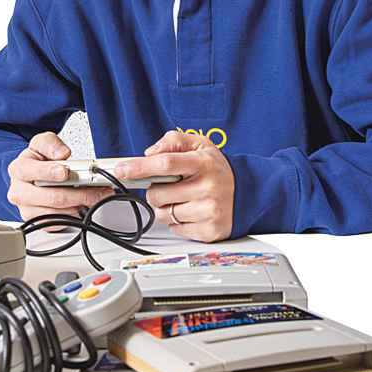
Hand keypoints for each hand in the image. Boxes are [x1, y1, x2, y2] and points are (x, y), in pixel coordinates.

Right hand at [7, 132, 113, 226]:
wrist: (32, 177)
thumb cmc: (37, 161)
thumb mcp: (41, 143)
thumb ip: (51, 143)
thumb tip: (62, 153)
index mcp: (18, 170)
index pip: (31, 172)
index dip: (49, 172)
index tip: (65, 172)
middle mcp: (20, 193)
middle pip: (53, 197)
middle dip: (80, 193)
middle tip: (98, 190)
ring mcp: (29, 211)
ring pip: (60, 212)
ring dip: (82, 205)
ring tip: (97, 195)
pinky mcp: (41, 223)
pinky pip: (62, 223)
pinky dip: (77, 214)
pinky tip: (85, 203)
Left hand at [114, 131, 234, 241]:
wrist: (249, 192)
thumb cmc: (218, 168)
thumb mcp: (200, 144)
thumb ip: (173, 140)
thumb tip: (150, 153)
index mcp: (202, 164)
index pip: (165, 164)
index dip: (139, 167)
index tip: (121, 170)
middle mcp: (207, 188)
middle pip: (158, 194)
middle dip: (156, 189)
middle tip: (171, 184)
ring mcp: (209, 212)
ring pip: (164, 214)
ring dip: (167, 206)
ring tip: (185, 197)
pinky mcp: (209, 231)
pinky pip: (175, 229)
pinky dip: (178, 221)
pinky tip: (193, 210)